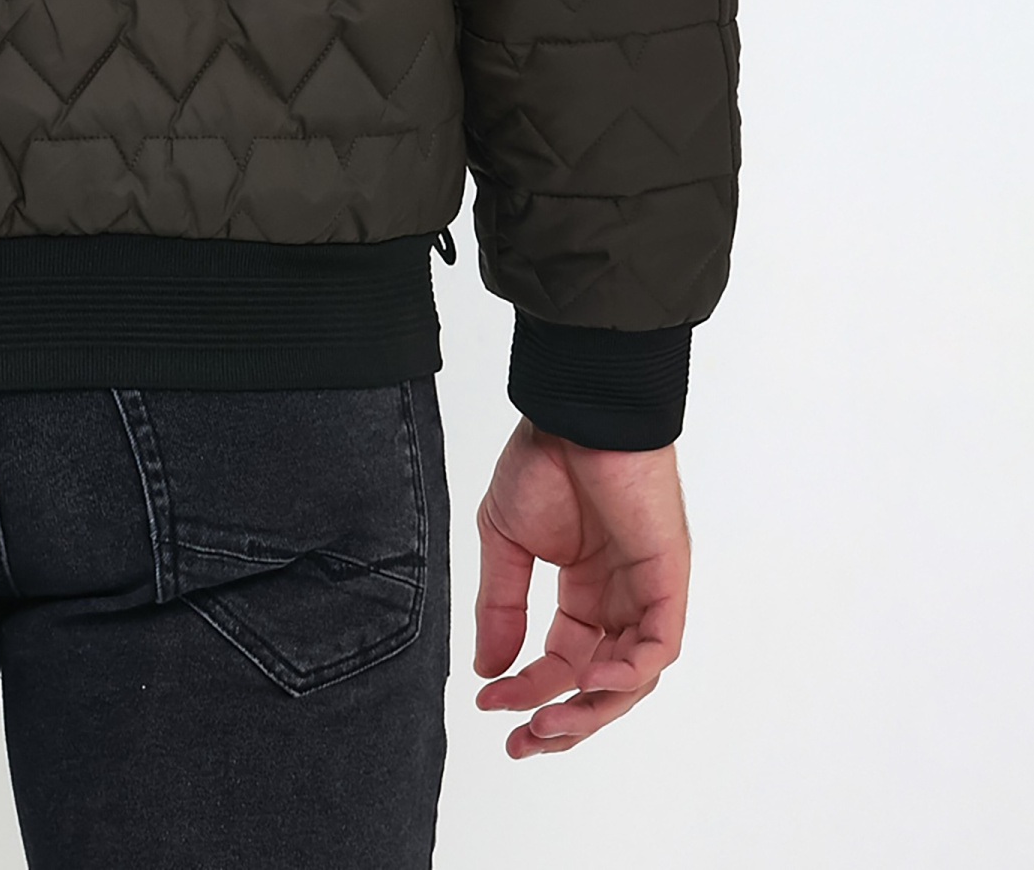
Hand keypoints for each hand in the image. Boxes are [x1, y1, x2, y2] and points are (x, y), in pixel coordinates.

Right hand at [472, 418, 688, 758]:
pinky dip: (628, 671)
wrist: (576, 412)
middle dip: (562, 721)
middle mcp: (617, 600)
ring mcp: (645, 593)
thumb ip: (500, 607)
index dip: (525, 690)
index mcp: (582, 590)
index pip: (560, 662)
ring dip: (591, 709)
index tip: (488, 704)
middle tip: (523, 743)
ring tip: (547, 722)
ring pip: (631, 678)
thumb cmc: (545, 460)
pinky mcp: (667, 581)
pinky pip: (658, 645)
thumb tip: (488, 670)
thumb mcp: (505, 541)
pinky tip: (589, 679)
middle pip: (599, 685)